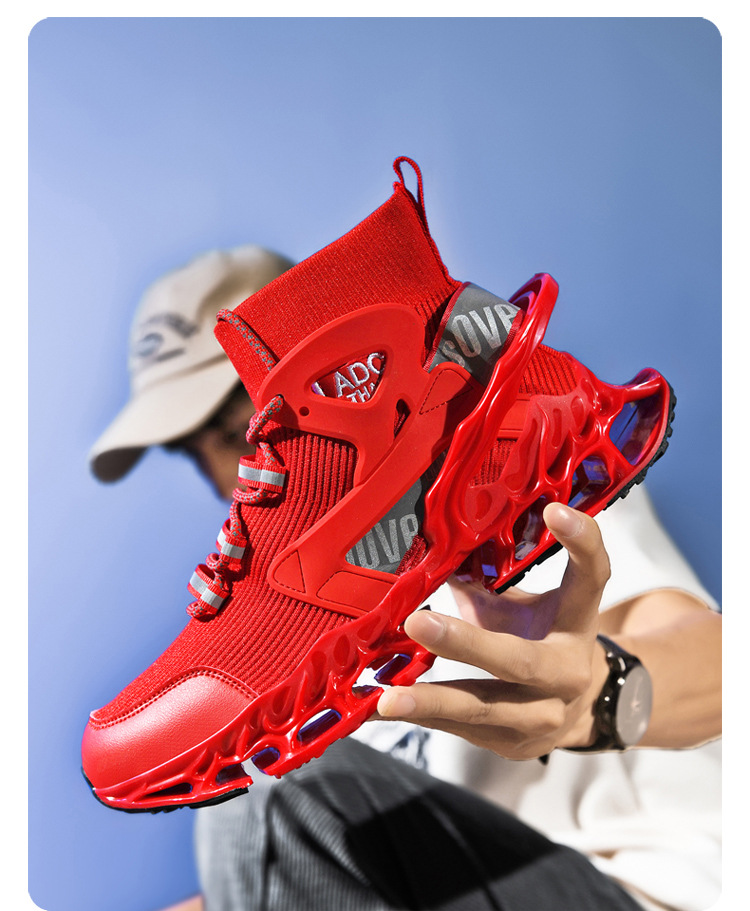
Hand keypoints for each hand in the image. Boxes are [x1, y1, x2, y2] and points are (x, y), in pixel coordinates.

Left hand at [376, 503, 610, 759]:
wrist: (579, 707)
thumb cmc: (541, 638)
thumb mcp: (524, 603)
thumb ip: (487, 579)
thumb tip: (430, 548)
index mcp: (577, 620)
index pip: (591, 575)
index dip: (581, 541)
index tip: (556, 510)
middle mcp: (568, 670)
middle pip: (521, 660)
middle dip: (467, 644)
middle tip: (419, 623)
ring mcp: (545, 714)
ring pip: (487, 710)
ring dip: (433, 703)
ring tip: (387, 699)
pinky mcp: (515, 745)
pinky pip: (464, 732)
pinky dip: (423, 720)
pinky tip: (381, 711)